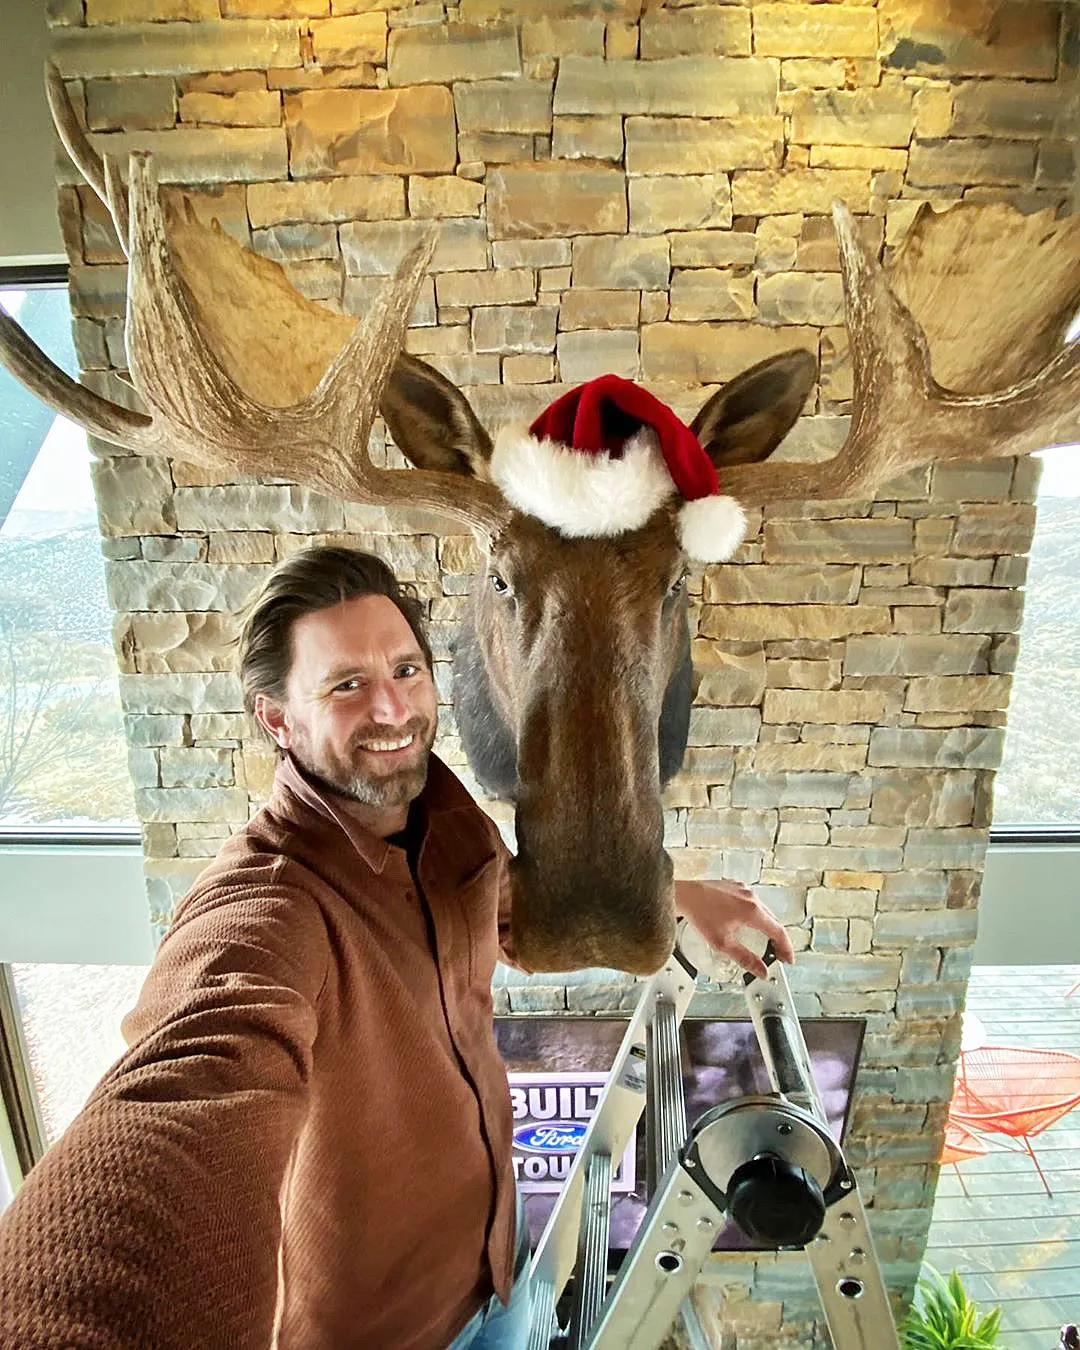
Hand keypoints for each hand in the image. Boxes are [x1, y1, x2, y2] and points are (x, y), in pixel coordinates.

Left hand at [674, 879, 794, 980]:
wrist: (685, 895)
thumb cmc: (700, 915)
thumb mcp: (723, 943)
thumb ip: (745, 959)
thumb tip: (761, 971)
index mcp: (753, 911)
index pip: (778, 932)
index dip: (786, 948)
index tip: (787, 959)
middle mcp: (752, 897)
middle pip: (773, 921)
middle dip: (777, 939)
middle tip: (777, 954)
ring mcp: (744, 890)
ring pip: (764, 910)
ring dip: (767, 925)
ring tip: (765, 940)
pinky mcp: (736, 886)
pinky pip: (752, 901)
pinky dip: (756, 914)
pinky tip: (747, 922)